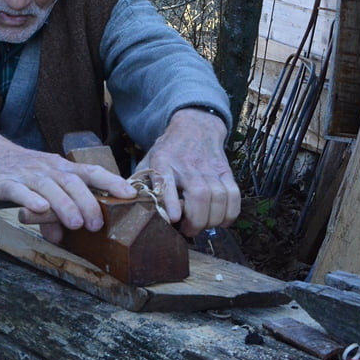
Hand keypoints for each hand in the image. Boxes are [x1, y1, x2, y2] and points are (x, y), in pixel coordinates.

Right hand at [0, 124, 136, 240]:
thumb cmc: (20, 171)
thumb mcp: (40, 189)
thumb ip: (52, 214)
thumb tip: (59, 237)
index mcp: (61, 168)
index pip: (91, 172)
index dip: (112, 182)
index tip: (130, 195)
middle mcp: (48, 169)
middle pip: (73, 182)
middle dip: (88, 202)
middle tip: (96, 224)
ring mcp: (27, 174)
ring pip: (50, 187)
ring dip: (65, 205)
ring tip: (76, 223)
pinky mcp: (6, 182)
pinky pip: (20, 190)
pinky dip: (30, 199)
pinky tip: (39, 209)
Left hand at [137, 108, 239, 236]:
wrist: (195, 127)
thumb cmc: (169, 151)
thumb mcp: (149, 160)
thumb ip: (139, 181)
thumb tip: (125, 203)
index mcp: (163, 162)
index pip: (167, 180)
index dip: (172, 201)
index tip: (174, 218)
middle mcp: (188, 165)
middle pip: (200, 195)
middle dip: (197, 220)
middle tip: (189, 231)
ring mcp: (209, 168)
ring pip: (218, 198)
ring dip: (212, 219)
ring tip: (203, 226)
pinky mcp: (225, 171)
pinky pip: (234, 195)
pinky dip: (230, 213)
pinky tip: (221, 221)